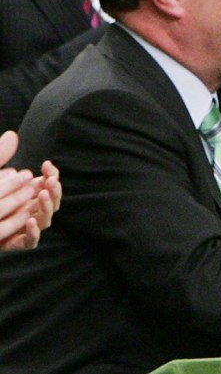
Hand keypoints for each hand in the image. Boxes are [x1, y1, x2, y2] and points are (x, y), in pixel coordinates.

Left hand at [0, 131, 60, 250]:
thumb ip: (0, 156)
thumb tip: (13, 135)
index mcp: (25, 195)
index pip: (47, 185)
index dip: (51, 175)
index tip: (47, 165)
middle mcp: (27, 211)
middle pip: (50, 202)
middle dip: (54, 190)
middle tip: (50, 181)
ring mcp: (22, 229)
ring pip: (44, 220)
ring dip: (47, 207)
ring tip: (43, 195)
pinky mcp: (13, 244)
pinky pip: (29, 242)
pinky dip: (33, 233)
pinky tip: (29, 220)